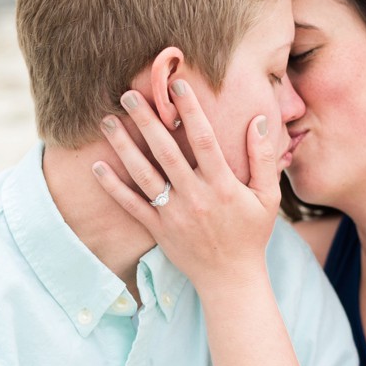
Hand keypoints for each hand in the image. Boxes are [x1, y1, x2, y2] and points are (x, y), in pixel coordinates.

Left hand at [92, 79, 280, 291]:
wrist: (231, 280)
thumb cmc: (252, 235)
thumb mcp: (267, 197)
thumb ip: (263, 158)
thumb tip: (259, 120)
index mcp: (222, 185)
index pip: (204, 140)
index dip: (190, 110)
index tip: (177, 85)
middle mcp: (195, 197)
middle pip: (166, 152)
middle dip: (146, 121)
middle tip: (128, 94)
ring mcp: (173, 214)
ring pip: (143, 175)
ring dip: (123, 147)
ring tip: (106, 121)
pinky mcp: (158, 230)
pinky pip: (132, 205)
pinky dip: (113, 187)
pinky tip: (97, 166)